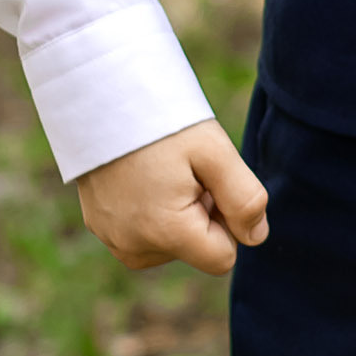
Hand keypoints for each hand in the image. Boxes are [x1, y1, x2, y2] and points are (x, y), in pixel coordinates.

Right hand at [77, 120, 268, 275]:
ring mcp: (112, 239)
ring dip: (178, 216)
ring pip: (171, 246)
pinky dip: (152, 214)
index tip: (211, 184)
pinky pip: (143, 237)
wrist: (103, 97)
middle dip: (202, 216)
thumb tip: (256, 237)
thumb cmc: (163, 122)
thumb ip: (245, 200)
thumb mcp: (215, 153)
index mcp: (166, 233)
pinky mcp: (99, 228)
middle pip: (195, 251)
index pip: (223, 258)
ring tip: (162, 172)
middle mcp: (134, 247)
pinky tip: (143, 178)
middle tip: (185, 171)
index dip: (228, 220)